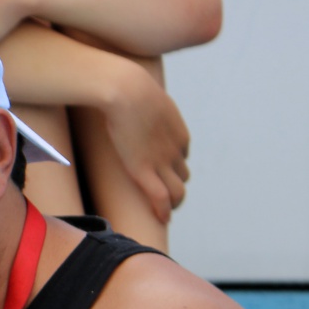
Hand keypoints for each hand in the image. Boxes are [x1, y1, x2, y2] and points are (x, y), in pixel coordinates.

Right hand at [103, 65, 190, 223]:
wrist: (127, 91)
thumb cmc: (130, 89)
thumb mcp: (147, 100)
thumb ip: (147, 108)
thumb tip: (132, 101)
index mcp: (179, 134)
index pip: (182, 156)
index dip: (173, 165)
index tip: (162, 172)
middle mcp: (176, 151)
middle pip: (182, 175)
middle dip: (175, 186)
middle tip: (165, 196)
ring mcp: (161, 162)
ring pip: (177, 191)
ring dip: (172, 202)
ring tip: (165, 210)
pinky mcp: (143, 171)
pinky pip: (160, 198)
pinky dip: (163, 211)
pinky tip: (162, 219)